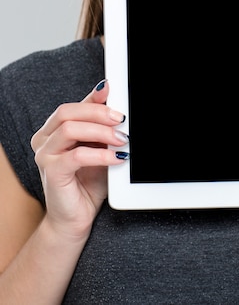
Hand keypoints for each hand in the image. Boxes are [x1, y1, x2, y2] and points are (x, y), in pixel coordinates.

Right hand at [31, 80, 127, 239]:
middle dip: (98, 113)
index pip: (74, 106)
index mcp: (54, 130)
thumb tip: (115, 105)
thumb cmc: (88, 181)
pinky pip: (76, 156)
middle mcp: (45, 139)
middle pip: (67, 112)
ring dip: (100, 131)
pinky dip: (100, 154)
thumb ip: (102, 127)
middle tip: (121, 120)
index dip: (94, 98)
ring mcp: (45, 156)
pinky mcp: (52, 173)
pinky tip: (116, 158)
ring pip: (70, 129)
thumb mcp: (99, 147)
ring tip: (122, 139)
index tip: (114, 92)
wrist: (77, 217)